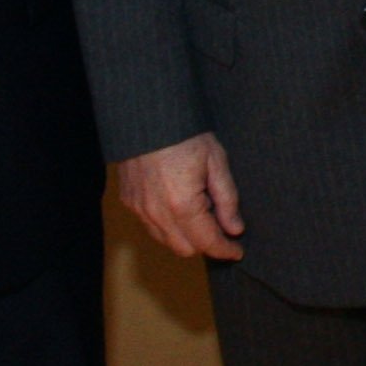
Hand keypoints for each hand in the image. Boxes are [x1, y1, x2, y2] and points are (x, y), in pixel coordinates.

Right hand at [117, 132, 245, 259]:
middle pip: (185, 249)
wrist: (148, 114)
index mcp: (182, 204)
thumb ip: (227, 199)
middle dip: (205, 244)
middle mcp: (156, 213)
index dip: (225, 249)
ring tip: (199, 209)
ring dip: (185, 236)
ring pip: (166, 240)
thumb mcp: (216, 161)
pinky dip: (166, 224)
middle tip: (220, 224)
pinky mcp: (129, 201)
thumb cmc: (185, 134)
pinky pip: (150, 226)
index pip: (206, 242)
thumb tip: (234, 228)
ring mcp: (139, 208)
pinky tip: (178, 204)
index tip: (237, 250)